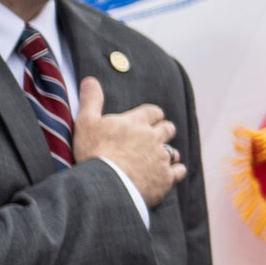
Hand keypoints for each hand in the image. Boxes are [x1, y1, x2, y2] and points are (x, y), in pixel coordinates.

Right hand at [72, 77, 184, 206]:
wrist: (105, 184)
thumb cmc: (94, 152)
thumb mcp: (86, 122)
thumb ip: (91, 100)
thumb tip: (90, 80)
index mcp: (136, 122)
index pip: (153, 112)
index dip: (153, 115)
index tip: (151, 118)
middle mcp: (153, 137)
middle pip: (167, 128)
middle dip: (164, 130)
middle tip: (157, 135)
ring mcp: (161, 158)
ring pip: (173, 151)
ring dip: (169, 152)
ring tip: (162, 156)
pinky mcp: (165, 178)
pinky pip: (179, 171)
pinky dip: (176, 171)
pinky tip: (172, 173)